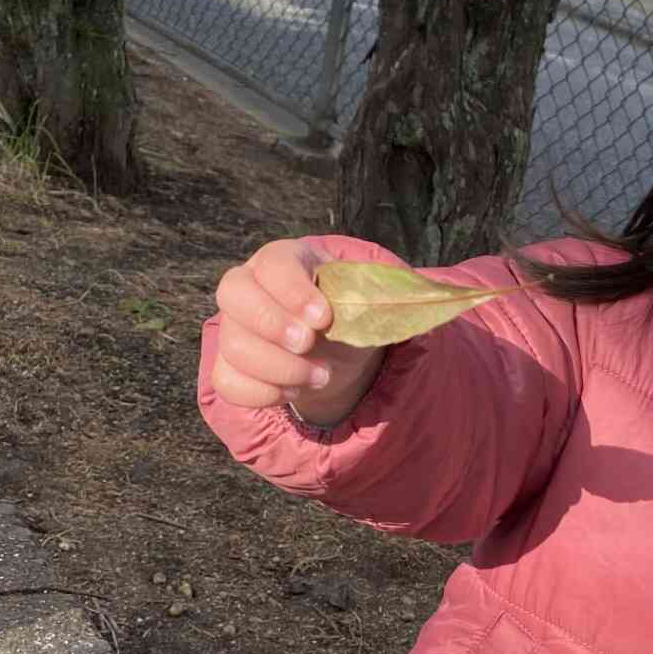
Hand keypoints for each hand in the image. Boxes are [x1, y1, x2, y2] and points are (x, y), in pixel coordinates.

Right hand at [212, 237, 382, 423]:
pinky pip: (227, 382)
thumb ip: (382, 293)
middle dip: (273, 325)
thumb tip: (425, 296)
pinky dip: (263, 393)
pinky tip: (294, 391)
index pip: (272, 263)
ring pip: (232, 345)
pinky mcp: (230, 364)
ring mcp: (234, 326)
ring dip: (279, 367)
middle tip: (309, 344)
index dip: (293, 290)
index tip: (323, 317)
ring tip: (321, 376)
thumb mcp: (370, 299)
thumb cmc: (351, 314)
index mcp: (284, 260)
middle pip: (232, 296)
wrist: (337, 351)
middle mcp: (249, 287)